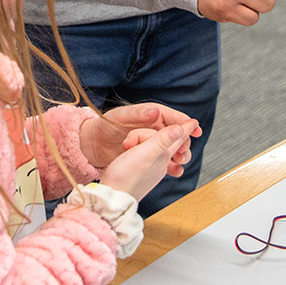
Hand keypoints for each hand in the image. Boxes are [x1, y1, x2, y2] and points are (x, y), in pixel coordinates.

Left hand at [79, 103, 200, 176]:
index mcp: (147, 114)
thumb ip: (138, 116)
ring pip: (171, 146)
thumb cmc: (101, 127)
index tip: (195, 127)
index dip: (183, 121)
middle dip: (183, 140)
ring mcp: (149, 141)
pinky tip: (176, 171)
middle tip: (186, 150)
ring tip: (182, 162)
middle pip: (174, 132)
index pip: (170, 116)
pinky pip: (163, 159)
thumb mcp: (118, 119)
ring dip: (179, 153)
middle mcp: (151, 127)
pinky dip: (171, 165)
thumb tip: (156, 113)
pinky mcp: (146, 154)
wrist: (90, 146)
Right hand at [97, 124, 192, 201]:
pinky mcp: (142, 173)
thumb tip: (180, 129)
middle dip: (150, 133)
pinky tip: (131, 151)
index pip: (179, 138)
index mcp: (164, 155)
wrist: (113, 197)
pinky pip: (144, 155)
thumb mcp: (145, 154)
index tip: (195, 121)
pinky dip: (137, 150)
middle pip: (163, 139)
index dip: (186, 127)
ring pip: (152, 146)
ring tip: (128, 145)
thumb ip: (163, 140)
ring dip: (140, 141)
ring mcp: (152, 169)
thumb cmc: (126, 177)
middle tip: (137, 137)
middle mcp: (161, 162)